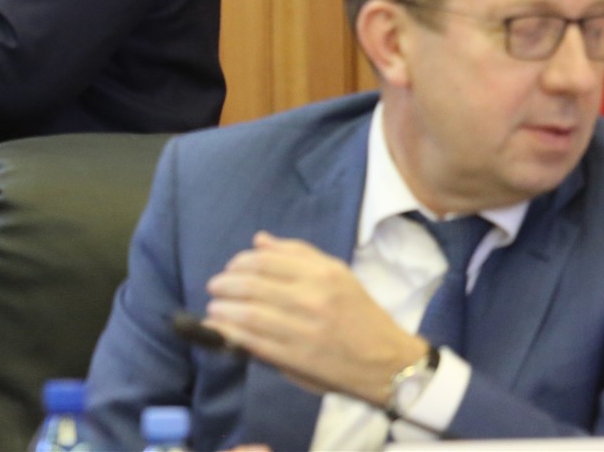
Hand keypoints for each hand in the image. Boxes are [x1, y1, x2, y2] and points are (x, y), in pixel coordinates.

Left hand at [204, 232, 427, 403]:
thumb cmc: (360, 315)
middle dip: (224, 285)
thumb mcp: (338, 275)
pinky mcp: (298, 359)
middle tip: (215, 288)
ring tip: (214, 309)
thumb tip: (259, 240)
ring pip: (249, 314)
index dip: (239, 263)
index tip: (230, 269)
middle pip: (251, 285)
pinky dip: (231, 334)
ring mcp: (304, 330)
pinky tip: (222, 330)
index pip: (264, 261)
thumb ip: (298, 255)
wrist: (389, 363)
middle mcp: (312, 298)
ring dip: (223, 310)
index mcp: (322, 274)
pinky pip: (255, 342)